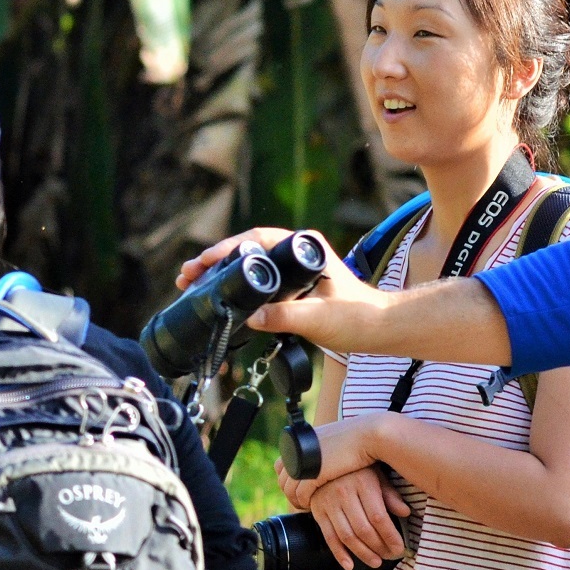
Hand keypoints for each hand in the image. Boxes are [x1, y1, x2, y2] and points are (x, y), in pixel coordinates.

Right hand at [180, 229, 395, 351]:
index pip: (256, 239)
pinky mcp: (292, 286)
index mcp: (306, 248)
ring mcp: (294, 269)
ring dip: (220, 273)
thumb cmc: (359, 318)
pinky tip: (218, 295)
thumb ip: (286, 317)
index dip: (225, 249)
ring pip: (248, 264)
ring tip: (193, 283)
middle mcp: (298, 252)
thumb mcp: (320, 318)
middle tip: (188, 274)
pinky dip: (233, 285)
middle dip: (214, 260)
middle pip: (245, 249)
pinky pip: (255, 279)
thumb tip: (250, 317)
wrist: (381, 329)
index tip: (204, 262)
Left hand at [274, 414, 388, 506]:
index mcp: (298, 441)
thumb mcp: (329, 442)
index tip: (296, 489)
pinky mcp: (314, 474)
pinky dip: (304, 503)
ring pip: (289, 489)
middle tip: (300, 502)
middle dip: (289, 493)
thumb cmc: (355, 440)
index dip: (287, 479)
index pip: (280, 465)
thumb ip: (319, 450)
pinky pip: (301, 494)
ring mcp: (304, 463)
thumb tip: (315, 459)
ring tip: (306, 507)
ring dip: (296, 501)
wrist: (368, 436)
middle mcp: (297, 451)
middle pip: (282, 479)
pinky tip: (311, 507)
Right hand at [307, 468, 411, 569]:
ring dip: (362, 553)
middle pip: (363, 529)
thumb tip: (405, 513)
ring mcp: (328, 503)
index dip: (390, 537)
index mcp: (362, 484)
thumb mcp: (376, 475)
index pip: (379, 517)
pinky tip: (349, 565)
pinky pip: (328, 536)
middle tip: (390, 556)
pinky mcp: (317, 512)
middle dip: (379, 548)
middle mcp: (343, 493)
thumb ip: (390, 494)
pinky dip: (338, 553)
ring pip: (347, 536)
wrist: (323, 461)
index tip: (400, 548)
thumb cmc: (356, 470)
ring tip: (375, 562)